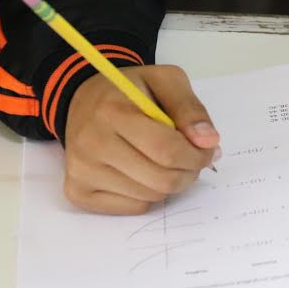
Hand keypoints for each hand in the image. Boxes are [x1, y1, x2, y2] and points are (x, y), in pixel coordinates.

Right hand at [64, 65, 219, 213]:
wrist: (83, 101)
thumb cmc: (129, 91)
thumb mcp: (165, 81)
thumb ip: (190, 109)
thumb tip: (209, 142)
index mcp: (112, 112)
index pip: (167, 150)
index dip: (198, 155)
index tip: (208, 150)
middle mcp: (90, 145)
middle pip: (162, 179)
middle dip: (189, 171)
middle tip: (192, 158)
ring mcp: (81, 172)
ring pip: (151, 196)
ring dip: (170, 182)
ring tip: (165, 160)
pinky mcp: (79, 192)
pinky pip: (134, 207)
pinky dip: (149, 193)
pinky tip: (144, 171)